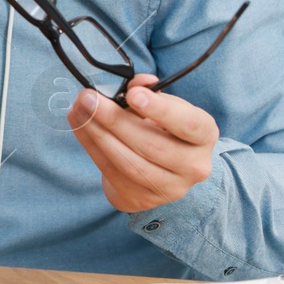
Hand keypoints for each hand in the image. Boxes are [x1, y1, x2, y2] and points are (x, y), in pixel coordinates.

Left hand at [67, 75, 219, 214]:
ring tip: (79, 110)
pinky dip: (91, 146)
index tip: (132, 95)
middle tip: (88, 98)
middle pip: (151, 144)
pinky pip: (111, 172)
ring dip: (98, 133)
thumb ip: (149, 92)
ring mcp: (170, 188)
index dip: (160, 109)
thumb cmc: (164, 128)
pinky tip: (79, 126)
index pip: (187, 124)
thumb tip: (136, 84)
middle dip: (114, 119)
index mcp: (204, 135)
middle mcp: (193, 166)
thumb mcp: (164, 106)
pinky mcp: (142, 199)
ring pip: (128, 162)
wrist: (162, 170)